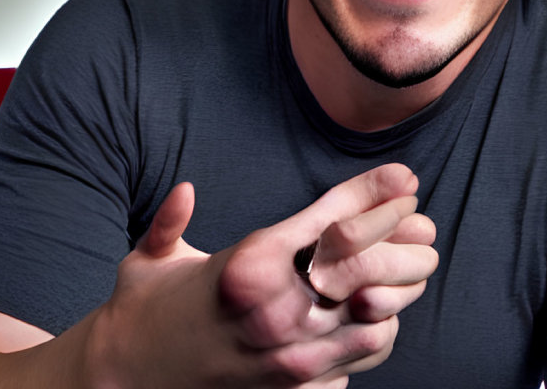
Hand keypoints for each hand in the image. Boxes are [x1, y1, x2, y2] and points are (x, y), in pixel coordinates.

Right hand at [85, 163, 437, 387]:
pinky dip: (379, 327)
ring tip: (409, 259)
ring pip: (374, 314)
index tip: (404, 178)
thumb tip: (185, 188)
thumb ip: (170, 219)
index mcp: (244, 266)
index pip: (329, 221)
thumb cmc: (143, 313)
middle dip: (400, 235)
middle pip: (364, 264)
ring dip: (397, 283)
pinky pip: (361, 356)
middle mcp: (275, 310)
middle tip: (420, 218)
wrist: (126, 383)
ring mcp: (290, 355)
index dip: (373, 195)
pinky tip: (375, 307)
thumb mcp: (150, 258)